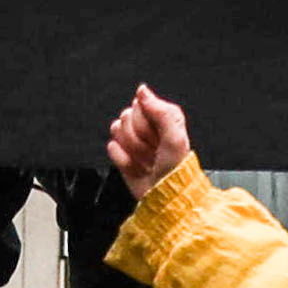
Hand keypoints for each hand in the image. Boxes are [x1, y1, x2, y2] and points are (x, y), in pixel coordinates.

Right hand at [107, 84, 193, 198]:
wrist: (163, 196)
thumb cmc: (175, 170)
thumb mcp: (175, 138)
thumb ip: (161, 111)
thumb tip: (143, 91)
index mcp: (162, 117)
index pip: (140, 104)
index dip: (146, 122)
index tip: (157, 138)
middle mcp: (147, 125)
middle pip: (126, 116)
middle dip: (138, 138)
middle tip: (153, 151)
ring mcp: (133, 140)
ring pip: (116, 130)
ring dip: (131, 149)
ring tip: (146, 160)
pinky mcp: (123, 154)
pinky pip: (111, 148)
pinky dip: (123, 160)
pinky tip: (137, 166)